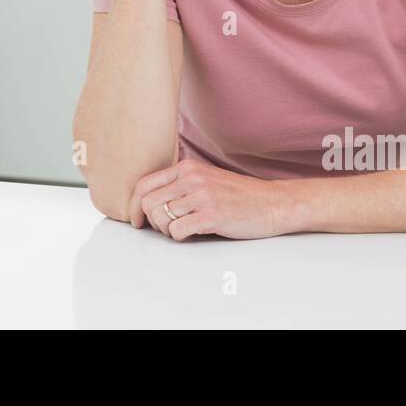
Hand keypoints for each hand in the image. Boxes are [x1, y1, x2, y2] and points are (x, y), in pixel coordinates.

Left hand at [128, 158, 286, 240]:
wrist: (273, 203)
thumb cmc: (239, 196)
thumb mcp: (206, 179)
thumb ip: (180, 184)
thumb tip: (148, 202)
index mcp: (187, 168)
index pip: (144, 184)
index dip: (133, 206)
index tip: (136, 221)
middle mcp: (191, 178)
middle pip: (148, 203)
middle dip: (152, 221)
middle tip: (166, 228)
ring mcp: (201, 196)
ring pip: (161, 218)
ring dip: (167, 230)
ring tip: (183, 229)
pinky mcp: (211, 215)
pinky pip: (177, 231)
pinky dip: (180, 237)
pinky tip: (194, 233)